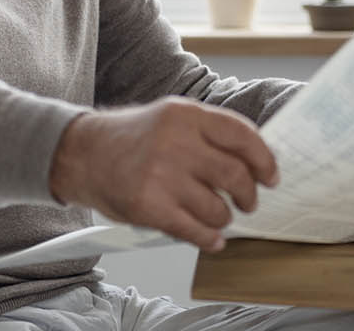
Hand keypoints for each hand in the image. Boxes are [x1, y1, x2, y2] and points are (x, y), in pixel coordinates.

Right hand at [48, 97, 278, 251]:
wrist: (82, 153)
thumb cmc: (132, 138)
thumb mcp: (171, 117)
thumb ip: (209, 134)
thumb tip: (254, 160)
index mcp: (186, 114)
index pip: (241, 135)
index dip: (264, 159)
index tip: (271, 176)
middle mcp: (175, 142)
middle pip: (234, 174)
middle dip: (249, 194)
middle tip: (248, 202)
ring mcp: (160, 175)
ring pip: (217, 208)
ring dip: (225, 218)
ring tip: (220, 216)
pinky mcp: (148, 207)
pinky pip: (194, 230)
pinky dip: (210, 238)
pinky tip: (212, 238)